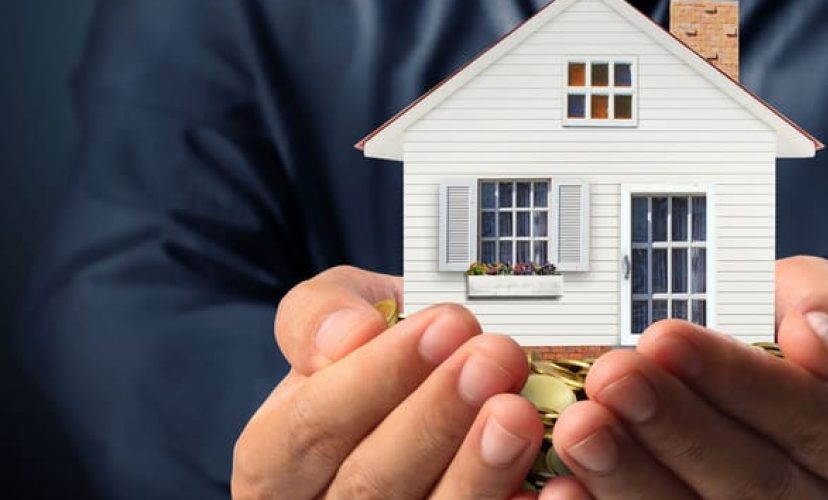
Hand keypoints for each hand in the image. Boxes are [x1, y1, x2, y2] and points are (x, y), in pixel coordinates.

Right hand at [232, 266, 543, 498]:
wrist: (426, 386)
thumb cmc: (373, 355)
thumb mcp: (337, 316)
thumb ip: (320, 316)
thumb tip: (347, 336)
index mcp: (273, 462)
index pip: (309, 428)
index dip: (376, 378)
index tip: (445, 325)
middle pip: (368, 485)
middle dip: (437, 418)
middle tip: (495, 358)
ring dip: (478, 470)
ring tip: (519, 413)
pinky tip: (554, 483)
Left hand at [543, 256, 827, 498]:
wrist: (771, 390)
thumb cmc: (793, 343)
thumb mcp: (822, 304)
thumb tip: (819, 343)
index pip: (816, 419)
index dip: (740, 382)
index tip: (665, 337)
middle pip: (758, 484)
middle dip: (677, 431)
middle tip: (611, 380)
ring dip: (634, 480)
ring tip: (581, 428)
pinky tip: (565, 490)